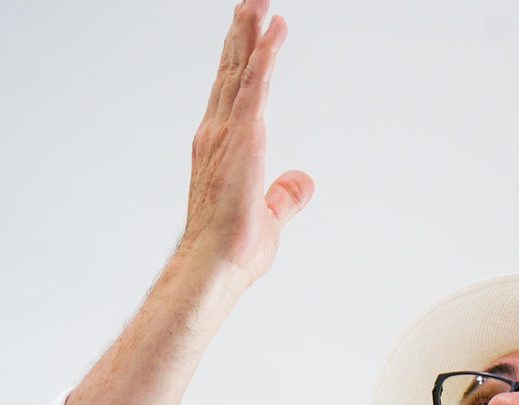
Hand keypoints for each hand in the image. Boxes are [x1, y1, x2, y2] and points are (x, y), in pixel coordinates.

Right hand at [179, 0, 312, 285]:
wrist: (216, 263)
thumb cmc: (233, 248)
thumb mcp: (272, 216)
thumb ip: (286, 195)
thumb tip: (302, 180)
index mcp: (221, 149)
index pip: (232, 95)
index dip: (242, 63)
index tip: (249, 35)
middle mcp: (217, 133)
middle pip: (231, 72)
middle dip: (241, 35)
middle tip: (250, 3)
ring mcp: (226, 133)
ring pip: (240, 70)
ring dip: (250, 33)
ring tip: (258, 1)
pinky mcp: (242, 137)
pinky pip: (253, 87)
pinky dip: (264, 57)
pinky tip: (271, 33)